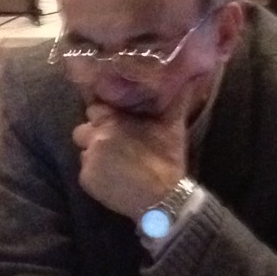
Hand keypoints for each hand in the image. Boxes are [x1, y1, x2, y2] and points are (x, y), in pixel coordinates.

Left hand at [72, 99, 188, 219]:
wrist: (163, 198)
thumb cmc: (167, 160)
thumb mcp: (173, 127)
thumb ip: (177, 100)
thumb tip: (194, 77)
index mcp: (112, 122)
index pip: (94, 109)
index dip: (103, 115)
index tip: (113, 120)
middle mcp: (95, 138)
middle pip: (82, 131)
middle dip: (94, 135)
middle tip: (113, 143)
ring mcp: (89, 161)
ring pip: (84, 152)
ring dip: (95, 154)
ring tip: (114, 162)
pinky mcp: (87, 181)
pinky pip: (86, 171)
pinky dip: (96, 174)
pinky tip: (113, 178)